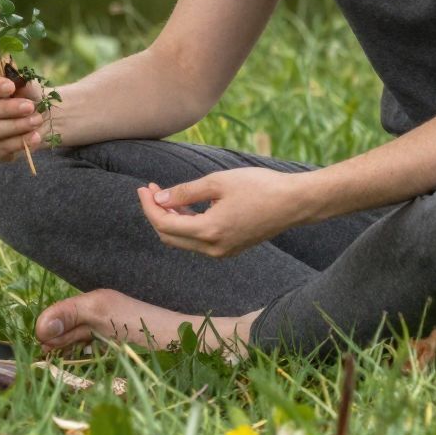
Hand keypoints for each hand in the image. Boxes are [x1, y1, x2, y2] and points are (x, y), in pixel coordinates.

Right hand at [0, 71, 45, 162]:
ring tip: (36, 121)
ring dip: (16, 126)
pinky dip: (19, 143)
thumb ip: (23, 84)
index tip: (11, 87)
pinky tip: (34, 137)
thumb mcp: (28, 87)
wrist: (38, 119)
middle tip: (30, 106)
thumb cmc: (27, 97)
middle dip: (7, 108)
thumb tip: (20, 82)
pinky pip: (0, 148)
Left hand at [136, 165, 311, 258]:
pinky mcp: (230, 248)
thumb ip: (185, 192)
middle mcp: (214, 249)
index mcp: (209, 232)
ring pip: (184, 241)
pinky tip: (185, 204)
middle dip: (156, 213)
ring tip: (164, 193)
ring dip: (171, 219)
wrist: (293, 203)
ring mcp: (223, 252)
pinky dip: (187, 224)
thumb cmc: (258, 186)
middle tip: (150, 189)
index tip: (142, 188)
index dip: (149, 207)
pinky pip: (199, 241)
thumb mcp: (218, 182)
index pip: (165, 225)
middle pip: (171, 237)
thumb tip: (159, 200)